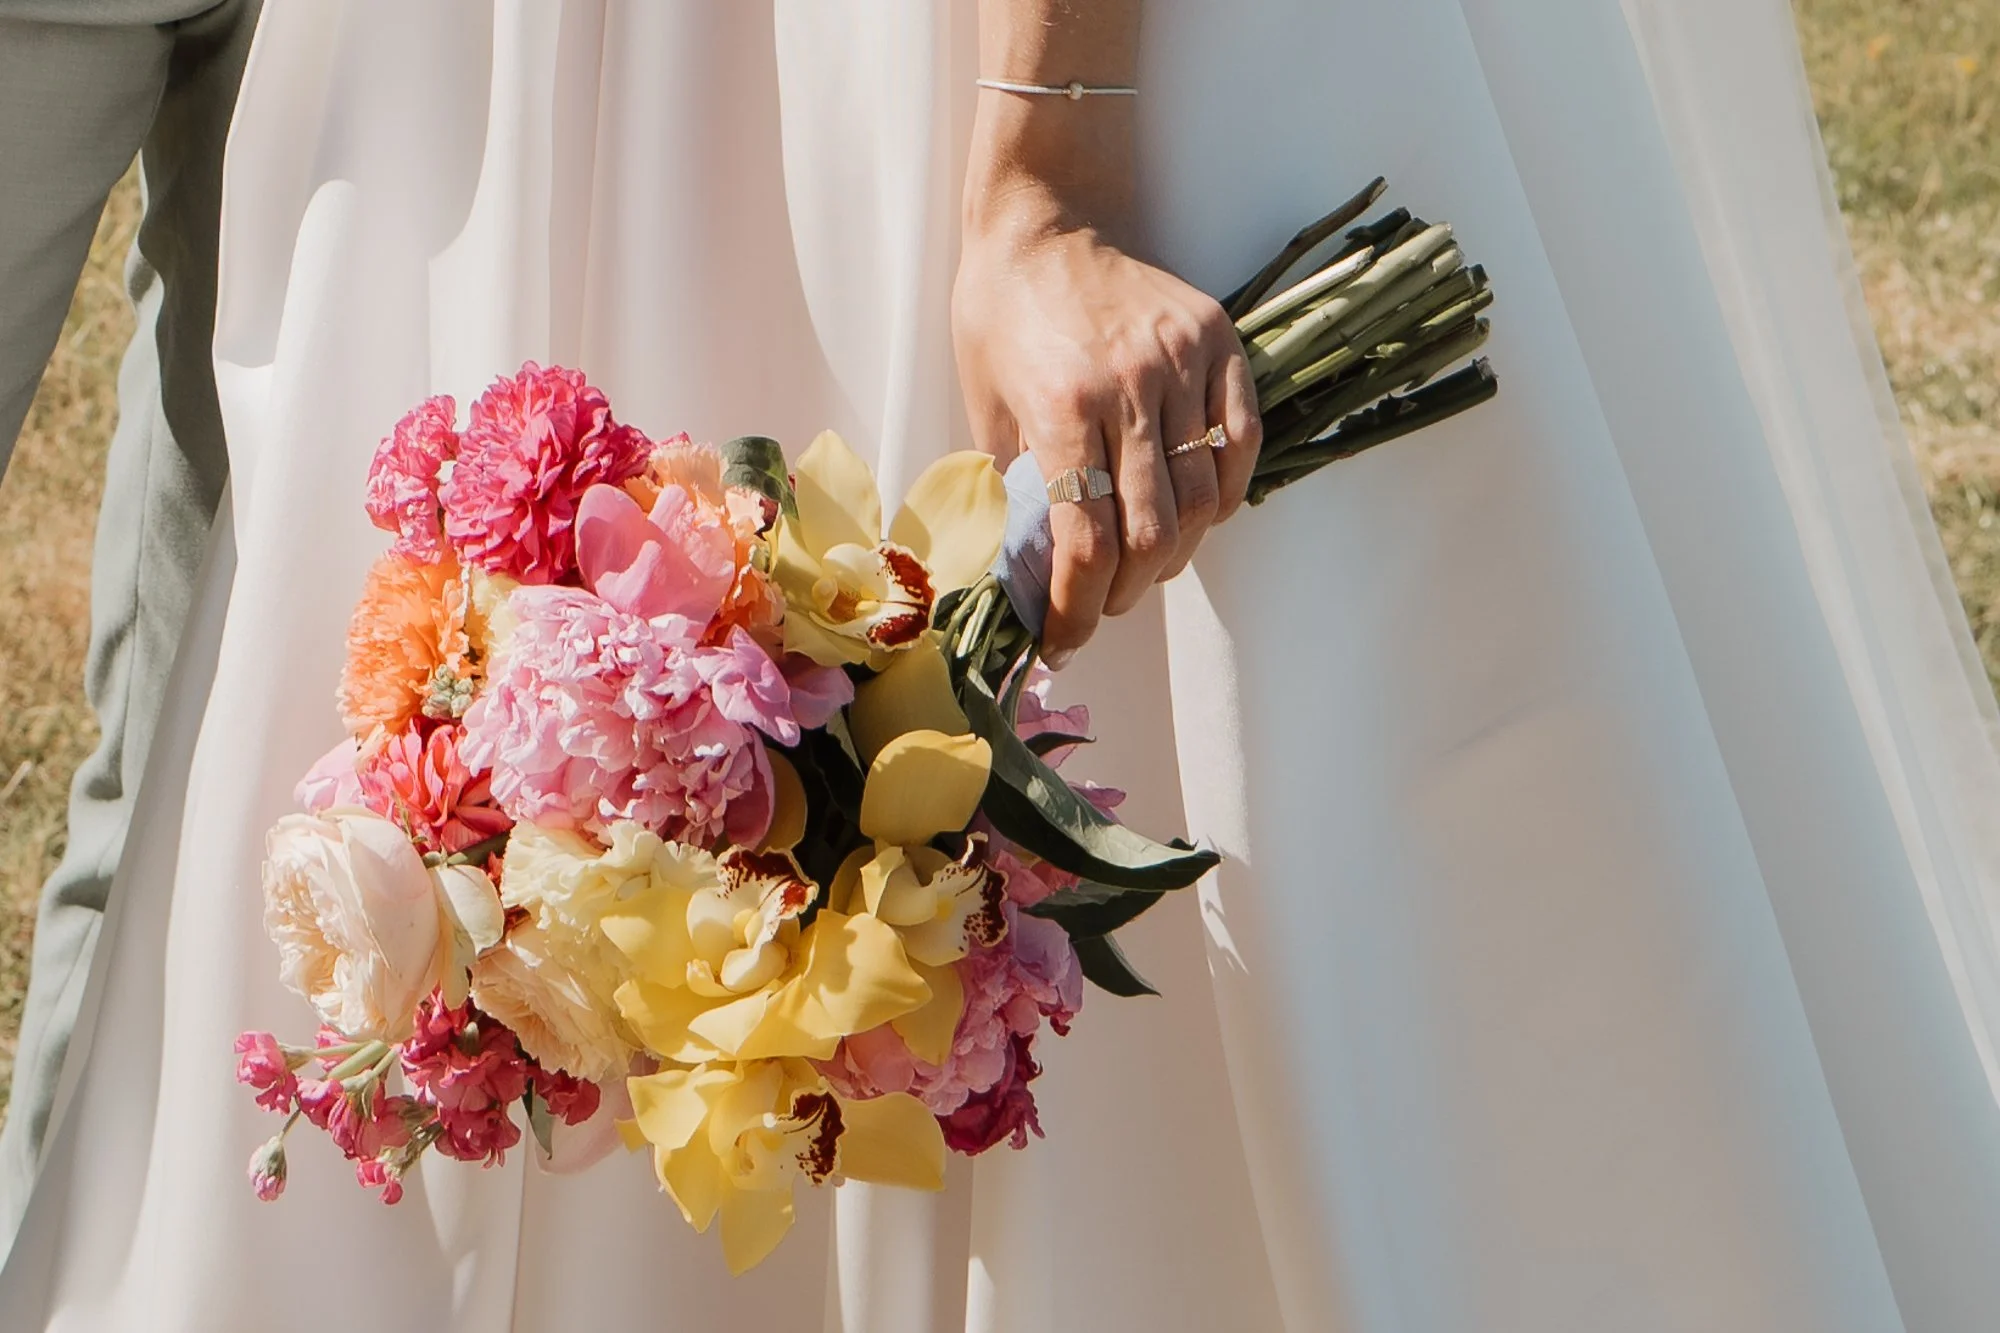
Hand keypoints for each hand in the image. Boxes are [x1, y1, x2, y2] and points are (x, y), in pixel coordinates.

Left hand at [952, 192, 1262, 664]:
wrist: (1043, 217)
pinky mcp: (1219, 342)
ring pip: (1202, 501)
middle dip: (1125, 593)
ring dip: (1175, 555)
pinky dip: (1224, 495)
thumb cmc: (999, 311)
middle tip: (1103, 605)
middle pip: (1151, 537)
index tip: (1066, 639)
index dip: (1078, 610)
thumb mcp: (984, 403)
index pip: (1085, 544)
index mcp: (1061, 409)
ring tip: (1147, 566)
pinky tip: (1194, 515)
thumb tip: (1034, 565)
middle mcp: (1129, 389)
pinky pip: (1241, 443)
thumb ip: (1016, 482)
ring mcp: (1182, 364)